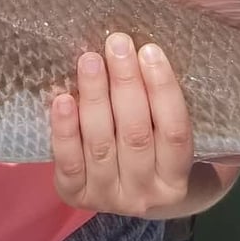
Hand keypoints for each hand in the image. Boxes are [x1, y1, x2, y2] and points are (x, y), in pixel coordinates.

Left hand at [50, 33, 193, 216]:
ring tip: (90, 60)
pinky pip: (69, 162)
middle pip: (135, 134)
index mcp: (176, 180)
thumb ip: (168, 106)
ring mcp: (108, 197)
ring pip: (101, 144)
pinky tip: (62, 99)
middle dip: (125, 83)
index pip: (175, 132)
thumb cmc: (154, 149)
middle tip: (117, 44)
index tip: (150, 50)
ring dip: (95, 96)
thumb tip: (153, 52)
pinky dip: (65, 130)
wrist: (130, 195)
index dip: (163, 89)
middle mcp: (145, 194)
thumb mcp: (170, 137)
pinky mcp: (75, 194)